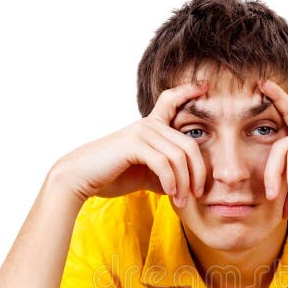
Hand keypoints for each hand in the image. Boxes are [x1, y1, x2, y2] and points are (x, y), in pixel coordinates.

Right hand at [53, 82, 208, 205]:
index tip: (205, 85)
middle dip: (198, 172)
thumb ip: (167, 174)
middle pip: (189, 144)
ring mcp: (141, 132)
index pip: (172, 100)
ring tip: (182, 202)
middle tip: (197, 194)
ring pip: (178, 157)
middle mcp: (148, 124)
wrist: (82, 178)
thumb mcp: (147, 174)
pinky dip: (171, 182)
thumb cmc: (113, 175)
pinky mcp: (133, 144)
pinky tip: (171, 195)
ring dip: (184, 183)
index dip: (189, 90)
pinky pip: (164, 163)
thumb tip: (188, 185)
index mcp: (152, 126)